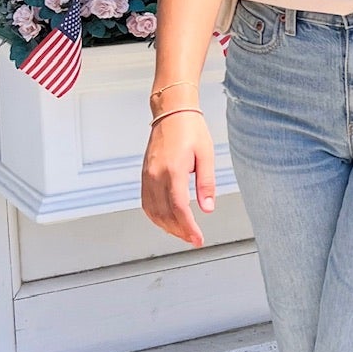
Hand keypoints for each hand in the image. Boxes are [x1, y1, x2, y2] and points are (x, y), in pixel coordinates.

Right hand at [142, 110, 215, 246]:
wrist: (171, 112)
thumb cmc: (190, 130)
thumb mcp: (206, 155)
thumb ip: (206, 183)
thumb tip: (207, 208)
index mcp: (173, 170)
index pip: (179, 208)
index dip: (188, 228)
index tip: (198, 239)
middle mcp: (156, 175)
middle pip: (164, 214)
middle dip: (179, 231)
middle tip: (193, 239)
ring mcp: (147, 175)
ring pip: (152, 211)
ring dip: (167, 227)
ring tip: (183, 233)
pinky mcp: (145, 174)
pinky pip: (146, 202)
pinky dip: (155, 216)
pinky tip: (166, 221)